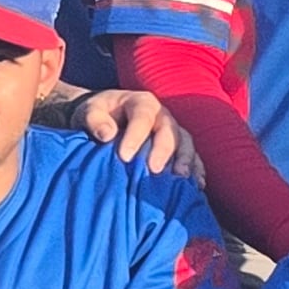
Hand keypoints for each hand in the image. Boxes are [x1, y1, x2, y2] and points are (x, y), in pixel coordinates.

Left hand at [72, 88, 191, 174]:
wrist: (107, 117)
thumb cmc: (98, 115)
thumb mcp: (90, 111)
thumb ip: (95, 120)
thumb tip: (107, 135)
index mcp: (142, 103)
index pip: (142, 117)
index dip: (135, 136)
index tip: (125, 157)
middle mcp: (162, 115)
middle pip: (170, 130)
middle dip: (164, 150)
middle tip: (155, 170)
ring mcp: (174, 131)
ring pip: (186, 142)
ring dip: (186, 160)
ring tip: (181, 177)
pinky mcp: (179, 147)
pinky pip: (193, 156)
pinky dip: (196, 169)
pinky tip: (197, 185)